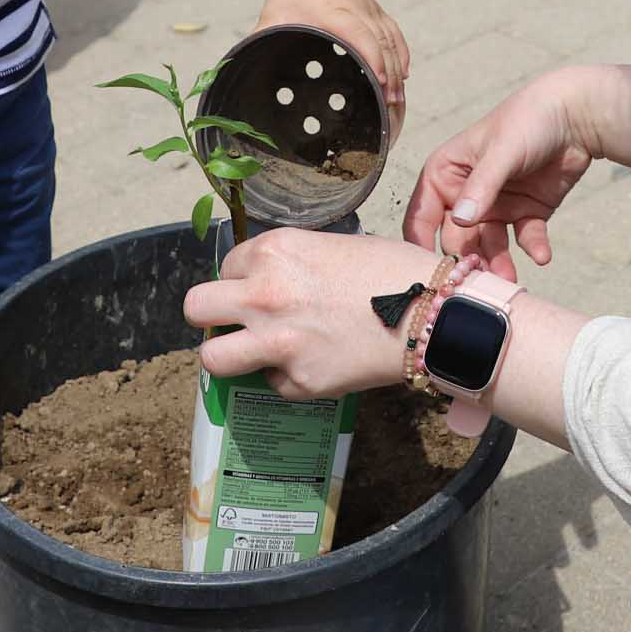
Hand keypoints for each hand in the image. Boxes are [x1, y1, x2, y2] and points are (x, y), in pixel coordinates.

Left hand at [185, 223, 439, 399]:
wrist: (434, 314)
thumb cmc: (393, 271)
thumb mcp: (332, 247)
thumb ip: (289, 264)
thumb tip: (267, 282)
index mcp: (274, 251)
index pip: (225, 266)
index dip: (242, 278)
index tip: (261, 288)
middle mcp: (265, 294)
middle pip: (196, 308)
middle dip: (212, 315)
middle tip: (236, 322)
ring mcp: (278, 342)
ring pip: (212, 357)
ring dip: (229, 355)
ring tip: (253, 354)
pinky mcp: (299, 381)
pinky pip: (272, 384)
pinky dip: (289, 379)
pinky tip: (318, 364)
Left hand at [255, 0, 409, 109]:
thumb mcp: (272, 17)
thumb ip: (261, 42)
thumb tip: (241, 71)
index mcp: (333, 9)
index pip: (360, 34)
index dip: (372, 58)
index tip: (379, 83)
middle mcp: (356, 7)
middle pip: (381, 41)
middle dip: (389, 73)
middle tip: (390, 105)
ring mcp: (369, 6)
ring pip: (391, 38)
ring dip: (397, 67)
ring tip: (398, 98)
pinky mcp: (375, 8)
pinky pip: (394, 31)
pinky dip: (401, 52)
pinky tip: (403, 73)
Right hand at [403, 68, 605, 276]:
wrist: (577, 115)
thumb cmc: (529, 119)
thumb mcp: (502, 151)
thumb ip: (482, 186)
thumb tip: (461, 221)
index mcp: (446, 172)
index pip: (423, 214)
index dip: (421, 243)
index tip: (429, 272)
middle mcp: (467, 192)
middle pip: (457, 238)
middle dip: (466, 261)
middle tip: (475, 285)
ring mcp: (497, 205)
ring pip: (490, 245)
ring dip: (498, 263)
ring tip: (509, 282)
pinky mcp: (527, 212)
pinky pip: (525, 238)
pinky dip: (533, 248)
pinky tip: (542, 255)